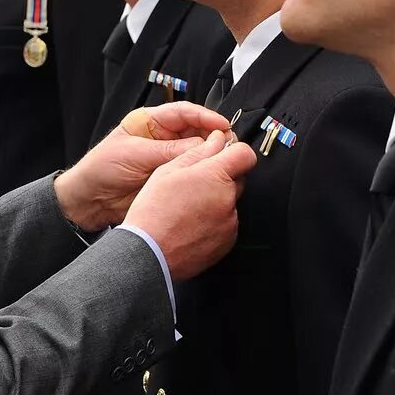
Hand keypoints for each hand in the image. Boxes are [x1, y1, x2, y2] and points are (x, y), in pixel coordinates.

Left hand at [55, 103, 235, 230]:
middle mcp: (162, 137)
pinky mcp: (170, 176)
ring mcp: (168, 157)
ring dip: (211, 153)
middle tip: (229, 144)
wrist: (90, 200)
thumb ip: (169, 151)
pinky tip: (212, 173)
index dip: (204, 117)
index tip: (222, 124)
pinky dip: (203, 171)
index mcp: (150, 122)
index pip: (183, 113)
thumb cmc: (102, 169)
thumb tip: (202, 147)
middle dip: (213, 135)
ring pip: (198, 151)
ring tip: (224, 159)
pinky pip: (191, 170)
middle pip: (196, 130)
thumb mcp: (135, 154)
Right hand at [124, 129, 256, 280]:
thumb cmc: (154, 212)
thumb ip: (198, 152)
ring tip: (188, 209)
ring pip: (230, 202)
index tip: (223, 155)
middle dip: (221, 178)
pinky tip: (192, 225)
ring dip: (216, 201)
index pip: (245, 154)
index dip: (235, 152)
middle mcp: (228, 198)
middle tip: (194, 185)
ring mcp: (230, 222)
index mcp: (215, 176)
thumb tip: (217, 140)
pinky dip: (215, 221)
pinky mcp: (228, 241)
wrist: (149, 254)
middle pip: (238, 179)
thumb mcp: (168, 171)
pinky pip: (227, 223)